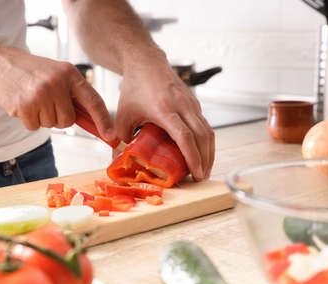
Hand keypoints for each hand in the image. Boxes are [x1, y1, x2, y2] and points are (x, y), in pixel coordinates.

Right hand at [0, 47, 113, 139]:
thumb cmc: (31, 72)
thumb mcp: (57, 75)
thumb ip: (74, 95)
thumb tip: (94, 122)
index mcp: (70, 74)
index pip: (94, 101)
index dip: (104, 120)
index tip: (112, 135)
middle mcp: (57, 83)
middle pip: (68, 120)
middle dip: (58, 117)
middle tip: (45, 101)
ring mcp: (41, 94)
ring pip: (51, 124)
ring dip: (42, 117)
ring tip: (32, 98)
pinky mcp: (25, 105)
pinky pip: (34, 127)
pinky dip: (28, 120)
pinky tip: (22, 104)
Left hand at [115, 56, 214, 179]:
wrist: (146, 62)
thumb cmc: (134, 89)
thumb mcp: (123, 114)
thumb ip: (121, 138)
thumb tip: (119, 161)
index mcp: (164, 109)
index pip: (184, 136)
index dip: (193, 157)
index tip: (196, 174)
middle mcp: (182, 106)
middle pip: (202, 136)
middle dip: (205, 160)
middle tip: (201, 178)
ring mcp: (191, 103)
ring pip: (208, 131)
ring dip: (209, 152)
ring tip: (204, 169)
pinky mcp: (195, 103)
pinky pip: (205, 125)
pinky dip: (206, 142)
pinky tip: (201, 153)